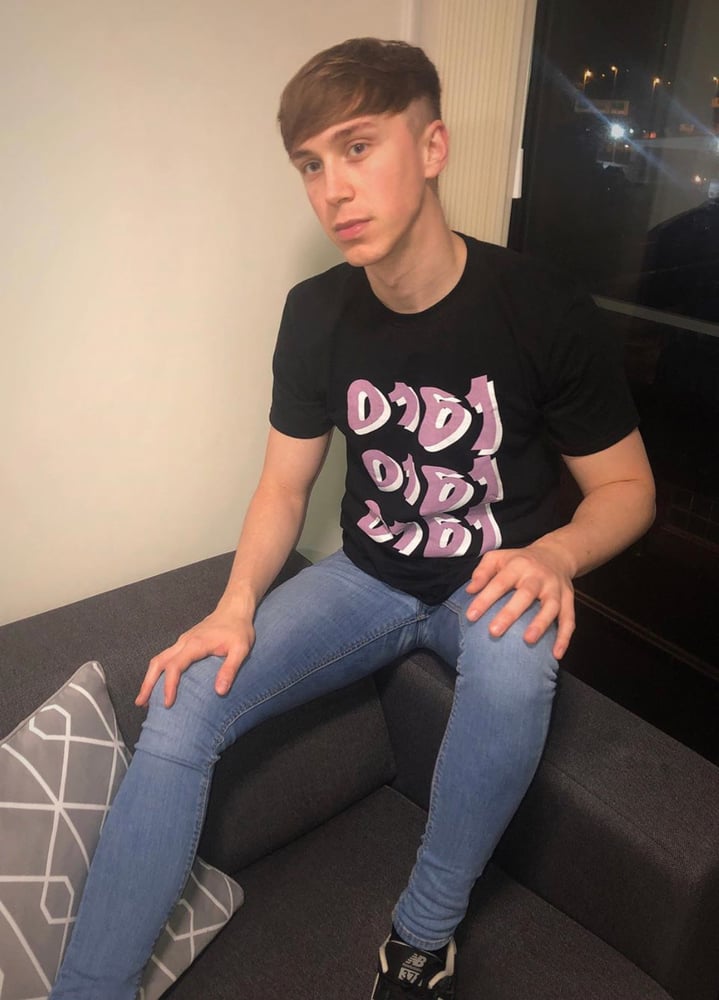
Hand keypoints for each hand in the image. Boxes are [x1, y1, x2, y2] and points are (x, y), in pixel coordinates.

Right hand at [135, 610, 255, 708]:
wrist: (235, 608)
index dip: (169, 685)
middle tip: (141, 702)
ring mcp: (182, 641)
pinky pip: (166, 657)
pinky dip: (158, 671)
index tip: (168, 703)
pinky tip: (160, 683)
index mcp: (195, 644)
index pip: (175, 666)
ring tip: (144, 698)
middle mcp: (184, 642)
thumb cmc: (239, 629)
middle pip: (158, 662)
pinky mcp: (184, 642)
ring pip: (159, 659)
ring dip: (149, 677)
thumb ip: (230, 669)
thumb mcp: (241, 649)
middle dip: (148, 683)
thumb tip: (220, 691)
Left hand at [465, 540, 575, 659]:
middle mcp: (538, 576)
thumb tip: (470, 590)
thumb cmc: (519, 561)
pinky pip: (569, 619)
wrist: (555, 555)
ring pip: (551, 606)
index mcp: (518, 565)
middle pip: (526, 594)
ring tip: (528, 641)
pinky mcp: (569, 599)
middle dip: (510, 613)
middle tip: (494, 631)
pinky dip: (564, 637)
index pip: (500, 582)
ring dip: (541, 624)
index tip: (471, 616)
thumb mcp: (498, 557)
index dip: (485, 598)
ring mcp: (556, 588)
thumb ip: (483, 572)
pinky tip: (556, 654)